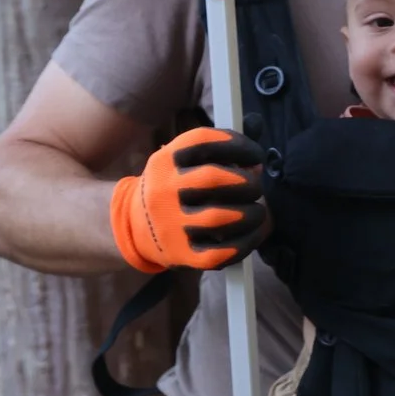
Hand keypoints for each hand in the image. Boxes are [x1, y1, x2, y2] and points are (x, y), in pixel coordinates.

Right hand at [108, 127, 268, 272]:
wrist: (136, 226)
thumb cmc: (173, 189)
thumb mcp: (181, 163)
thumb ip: (217, 152)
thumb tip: (257, 152)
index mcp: (164, 162)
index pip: (203, 141)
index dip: (238, 145)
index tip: (256, 154)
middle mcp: (163, 191)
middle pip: (214, 179)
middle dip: (247, 182)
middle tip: (255, 187)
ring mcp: (169, 225)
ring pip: (220, 217)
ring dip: (251, 213)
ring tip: (258, 212)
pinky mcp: (180, 254)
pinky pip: (221, 253)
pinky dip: (247, 242)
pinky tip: (254, 232)